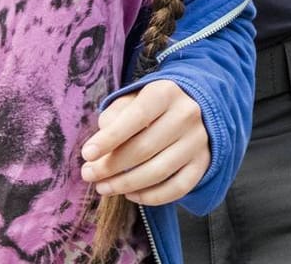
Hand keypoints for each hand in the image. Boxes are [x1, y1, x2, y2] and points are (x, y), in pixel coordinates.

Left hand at [79, 79, 210, 205]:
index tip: (87, 154)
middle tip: (88, 175)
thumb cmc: (152, 104)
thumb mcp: (132, 98)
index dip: (110, 138)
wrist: (193, 106)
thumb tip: (100, 146)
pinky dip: (152, 196)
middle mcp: (186, 116)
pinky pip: (178, 188)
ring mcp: (198, 141)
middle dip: (111, 166)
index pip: (136, 117)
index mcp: (165, 93)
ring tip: (103, 187)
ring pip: (159, 171)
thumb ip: (114, 116)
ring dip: (126, 184)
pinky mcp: (203, 163)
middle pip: (145, 148)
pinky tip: (130, 194)